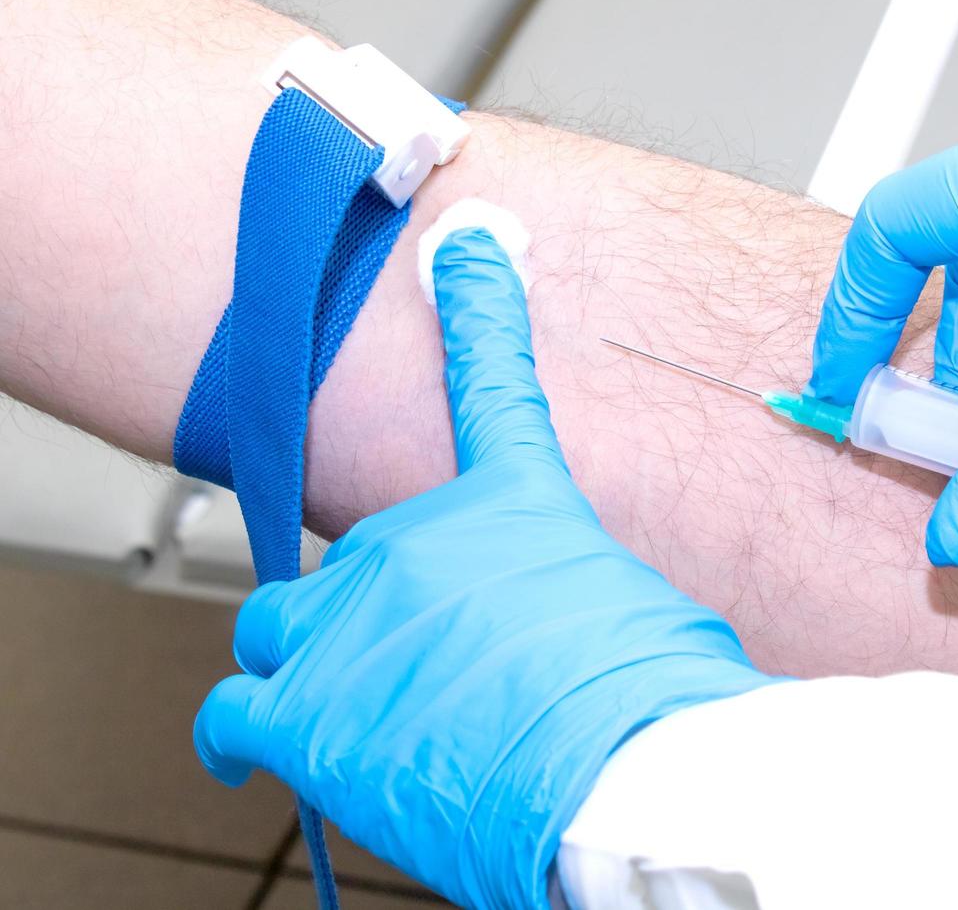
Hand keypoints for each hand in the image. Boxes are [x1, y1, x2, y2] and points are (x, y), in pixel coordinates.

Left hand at [194, 223, 776, 907]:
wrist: (621, 779)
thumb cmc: (654, 706)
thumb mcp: (647, 617)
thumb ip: (582, 596)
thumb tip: (577, 628)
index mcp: (518, 506)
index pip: (493, 380)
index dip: (480, 303)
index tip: (467, 246)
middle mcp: (421, 542)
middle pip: (359, 557)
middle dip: (384, 612)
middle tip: (435, 671)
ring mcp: (354, 618)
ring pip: (280, 623)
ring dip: (311, 662)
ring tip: (364, 715)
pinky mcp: (306, 706)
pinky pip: (234, 707)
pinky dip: (242, 730)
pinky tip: (254, 746)